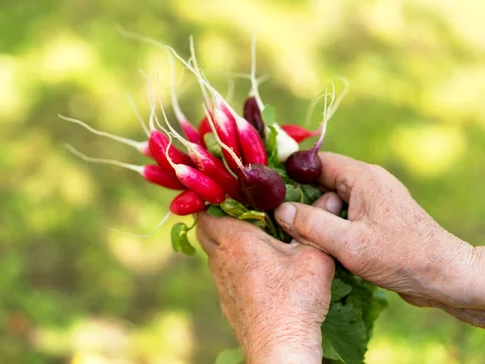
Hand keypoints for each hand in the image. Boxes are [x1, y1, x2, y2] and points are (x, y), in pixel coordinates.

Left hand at [196, 211, 333, 363]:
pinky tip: (255, 264)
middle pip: (204, 230)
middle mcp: (221, 259)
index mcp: (236, 241)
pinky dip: (231, 262)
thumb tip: (332, 196)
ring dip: (224, 240)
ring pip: (213, 252)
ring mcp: (221, 282)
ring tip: (250, 233)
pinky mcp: (227, 300)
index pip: (205, 211)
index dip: (210, 198)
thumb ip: (318, 223)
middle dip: (215, 216)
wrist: (280, 347)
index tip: (226, 189)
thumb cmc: (295, 300)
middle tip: (239, 208)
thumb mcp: (314, 256)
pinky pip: (222, 272)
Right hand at [274, 152, 484, 326]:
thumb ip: (311, 224)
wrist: (445, 276)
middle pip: (321, 181)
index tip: (266, 188)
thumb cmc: (401, 257)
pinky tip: (317, 243)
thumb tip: (279, 210)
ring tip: (294, 232)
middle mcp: (368, 182)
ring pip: (330, 200)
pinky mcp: (376, 218)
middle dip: (300, 198)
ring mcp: (373, 201)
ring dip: (314, 215)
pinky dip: (328, 225)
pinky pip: (343, 214)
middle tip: (276, 216)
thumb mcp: (349, 243)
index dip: (290, 172)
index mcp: (362, 177)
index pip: (316, 162)